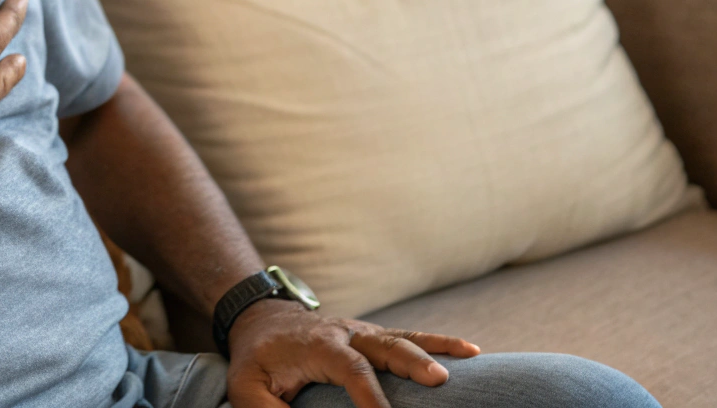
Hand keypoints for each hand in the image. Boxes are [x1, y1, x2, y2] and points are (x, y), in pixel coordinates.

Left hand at [226, 300, 480, 407]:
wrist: (261, 320)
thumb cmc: (256, 359)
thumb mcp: (247, 388)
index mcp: (319, 346)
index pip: (351, 371)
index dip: (369, 396)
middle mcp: (346, 333)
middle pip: (385, 345)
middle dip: (413, 362)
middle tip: (440, 380)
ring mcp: (363, 332)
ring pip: (404, 337)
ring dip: (437, 348)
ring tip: (470, 355)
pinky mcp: (373, 337)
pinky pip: (410, 337)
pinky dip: (439, 342)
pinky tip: (470, 351)